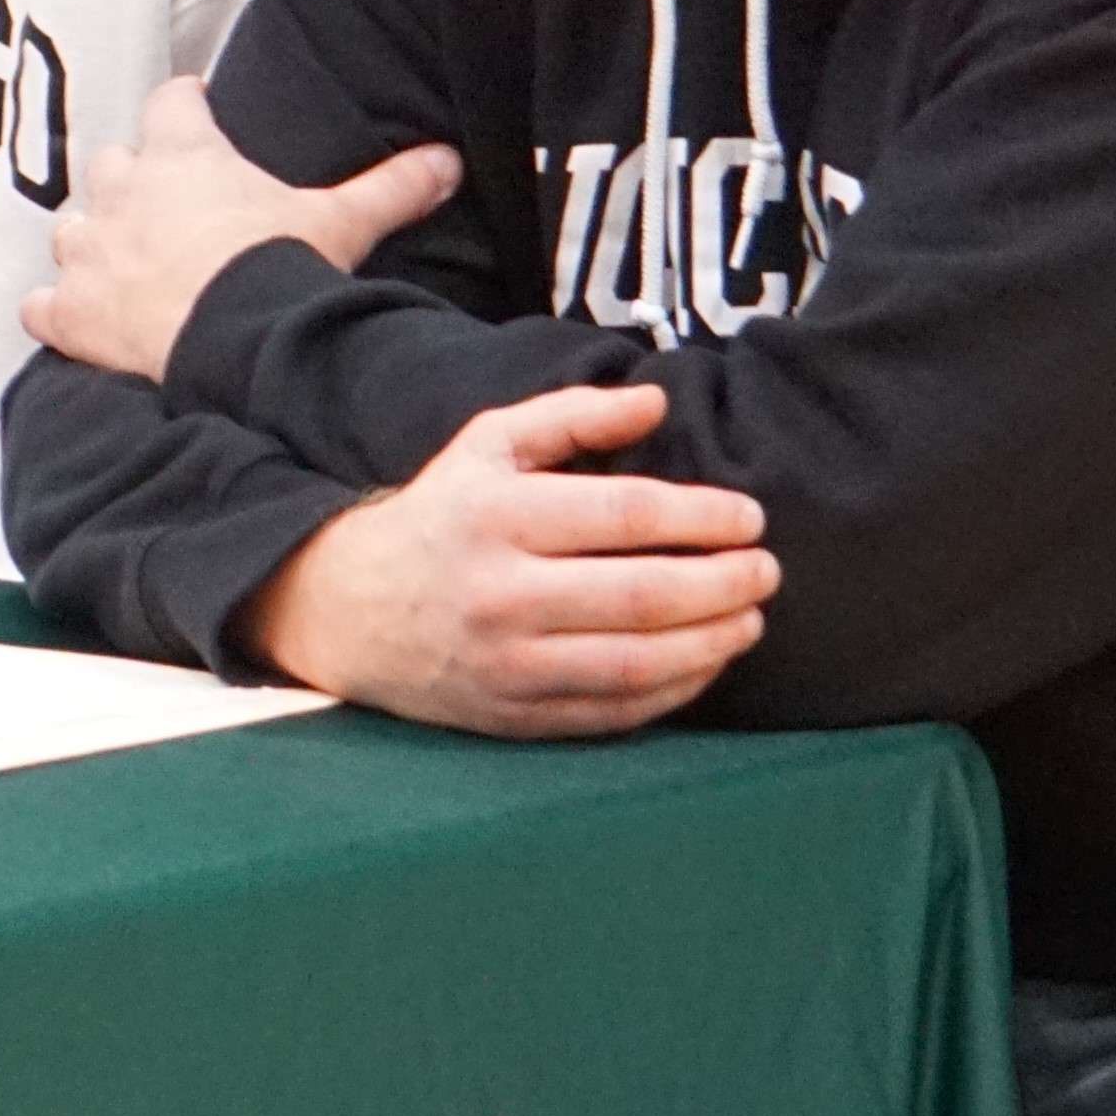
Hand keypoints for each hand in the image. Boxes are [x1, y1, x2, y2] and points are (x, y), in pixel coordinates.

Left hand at [21, 78, 461, 383]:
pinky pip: (40, 303)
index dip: (185, 104)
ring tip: (117, 261)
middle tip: (162, 203)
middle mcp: (123, 192)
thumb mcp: (340, 223)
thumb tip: (448, 160)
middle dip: (131, 179)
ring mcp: (88, 252)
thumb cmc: (280, 270)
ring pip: (70, 228)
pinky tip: (71, 321)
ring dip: (90, 240)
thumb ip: (390, 187)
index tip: (196, 108)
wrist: (233, 344)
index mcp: (184, 155)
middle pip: (112, 162)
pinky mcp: (67, 312)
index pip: (172, 100)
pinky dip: (54, 310)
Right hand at [247, 382, 774, 738]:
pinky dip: (673, 691)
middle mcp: (499, 592)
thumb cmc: (440, 516)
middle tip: (767, 571)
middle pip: (641, 595)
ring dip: (711, 643)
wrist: (348, 609)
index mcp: (496, 515)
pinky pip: (612, 711)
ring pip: (635, 662)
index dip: (701, 517)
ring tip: (751, 618)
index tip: (750, 516)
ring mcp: (505, 662)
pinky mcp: (512, 714)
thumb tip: (658, 400)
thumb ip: (572, 414)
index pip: (623, 516)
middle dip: (723, 583)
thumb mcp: (488, 445)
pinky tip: (705, 662)